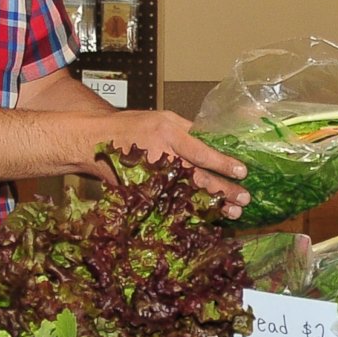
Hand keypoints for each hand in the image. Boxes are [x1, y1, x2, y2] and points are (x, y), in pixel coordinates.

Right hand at [92, 110, 249, 212]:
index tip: (242, 171)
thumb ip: (188, 130)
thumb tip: (216, 141)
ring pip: (188, 194)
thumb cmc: (130, 128)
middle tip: (244, 198)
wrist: (93, 143)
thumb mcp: (162, 118)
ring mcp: (152, 178)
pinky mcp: (144, 192)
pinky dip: (191, 212)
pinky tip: (207, 217)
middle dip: (223, 190)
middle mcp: (162, 157)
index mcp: (168, 134)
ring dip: (212, 205)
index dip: (222, 163)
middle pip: (198, 177)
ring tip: (232, 212)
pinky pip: (172, 204)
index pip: (201, 151)